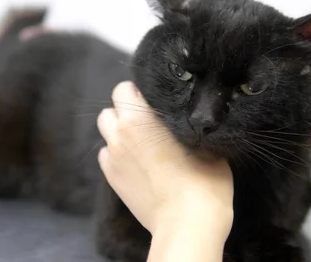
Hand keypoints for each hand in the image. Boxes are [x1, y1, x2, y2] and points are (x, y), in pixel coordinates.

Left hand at [96, 81, 233, 235]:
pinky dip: (116, 154)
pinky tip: (137, 164)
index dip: (141, 94)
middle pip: (111, 107)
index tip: (156, 104)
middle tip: (147, 121)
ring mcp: (113, 155)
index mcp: (143, 116)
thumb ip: (188, 122)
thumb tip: (187, 117)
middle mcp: (122, 131)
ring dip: (118, 130)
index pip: (127, 89)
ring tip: (140, 142)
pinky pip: (106, 155)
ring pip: (105, 129)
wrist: (187, 221)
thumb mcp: (205, 141)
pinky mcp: (111, 177)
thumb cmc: (204, 180)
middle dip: (125, 109)